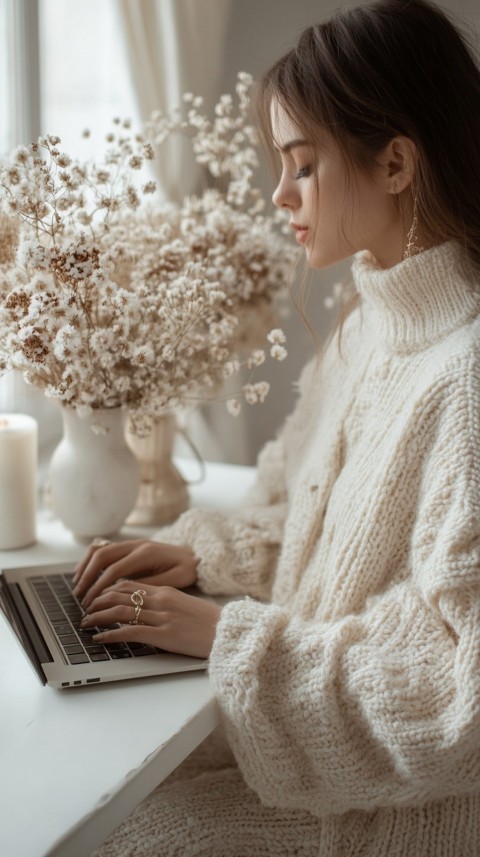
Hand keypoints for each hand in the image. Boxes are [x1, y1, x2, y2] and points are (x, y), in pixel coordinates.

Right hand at [72, 539, 198, 607]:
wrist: (196, 554)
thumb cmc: (187, 570)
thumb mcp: (174, 581)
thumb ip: (150, 586)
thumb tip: (125, 594)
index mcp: (146, 553)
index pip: (114, 569)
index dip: (99, 586)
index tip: (90, 603)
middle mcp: (136, 544)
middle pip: (102, 556)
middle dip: (87, 577)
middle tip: (80, 597)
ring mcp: (131, 543)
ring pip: (100, 549)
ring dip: (86, 566)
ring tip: (78, 586)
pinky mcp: (129, 546)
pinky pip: (104, 548)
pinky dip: (91, 559)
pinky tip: (85, 573)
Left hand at [80, 580, 220, 658]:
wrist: (228, 632)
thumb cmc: (210, 622)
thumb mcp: (185, 604)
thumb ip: (165, 602)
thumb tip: (145, 605)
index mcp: (166, 591)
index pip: (129, 584)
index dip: (108, 590)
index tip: (97, 596)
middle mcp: (161, 600)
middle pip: (120, 595)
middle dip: (98, 601)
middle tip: (85, 609)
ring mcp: (162, 617)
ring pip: (121, 611)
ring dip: (98, 617)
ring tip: (85, 622)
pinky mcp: (164, 635)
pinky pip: (130, 632)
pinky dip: (111, 634)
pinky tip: (99, 638)